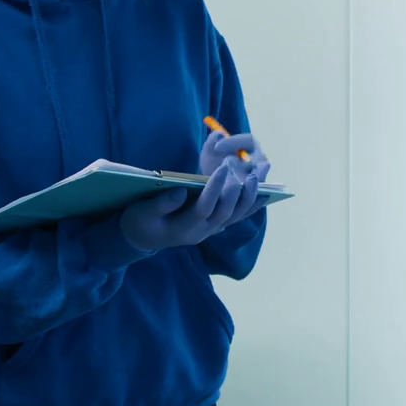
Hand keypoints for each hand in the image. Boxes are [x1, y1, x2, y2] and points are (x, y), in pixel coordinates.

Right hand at [119, 133, 265, 251]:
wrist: (144, 238)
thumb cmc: (140, 221)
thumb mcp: (142, 213)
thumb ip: (160, 204)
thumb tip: (181, 191)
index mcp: (182, 228)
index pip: (204, 209)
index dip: (214, 189)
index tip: (222, 168)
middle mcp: (201, 232)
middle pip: (225, 214)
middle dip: (235, 191)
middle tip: (243, 169)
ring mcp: (210, 230)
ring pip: (235, 217)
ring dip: (249, 197)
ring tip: (257, 177)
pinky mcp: (215, 225)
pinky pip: (237, 217)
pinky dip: (252, 205)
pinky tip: (265, 192)